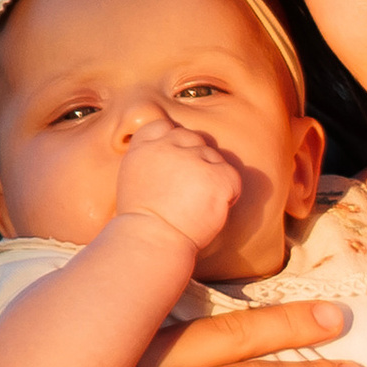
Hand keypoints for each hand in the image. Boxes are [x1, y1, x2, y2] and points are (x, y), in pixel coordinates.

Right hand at [114, 118, 244, 252]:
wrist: (151, 240)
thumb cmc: (142, 220)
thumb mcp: (133, 178)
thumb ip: (151, 158)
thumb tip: (172, 154)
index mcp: (146, 146)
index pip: (164, 126)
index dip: (175, 143)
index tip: (175, 165)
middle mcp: (169, 146)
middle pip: (194, 139)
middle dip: (197, 161)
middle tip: (188, 193)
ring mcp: (195, 159)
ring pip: (215, 158)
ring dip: (212, 179)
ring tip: (197, 205)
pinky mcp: (217, 176)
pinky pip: (233, 177)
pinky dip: (229, 194)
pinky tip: (213, 209)